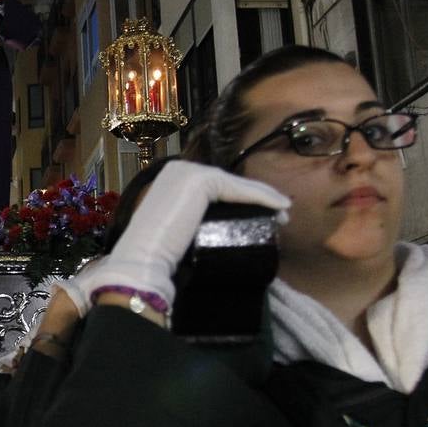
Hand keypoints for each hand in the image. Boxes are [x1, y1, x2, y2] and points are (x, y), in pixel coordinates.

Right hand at [62, 161, 288, 315]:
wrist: (143, 258)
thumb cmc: (158, 253)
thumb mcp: (179, 228)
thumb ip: (193, 219)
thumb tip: (217, 229)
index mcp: (171, 177)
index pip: (215, 185)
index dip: (242, 197)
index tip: (263, 215)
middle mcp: (179, 168)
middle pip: (227, 183)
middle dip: (256, 197)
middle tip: (279, 216)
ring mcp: (189, 172)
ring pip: (235, 185)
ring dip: (264, 197)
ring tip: (284, 214)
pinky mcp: (200, 181)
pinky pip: (238, 190)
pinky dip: (262, 198)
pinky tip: (280, 207)